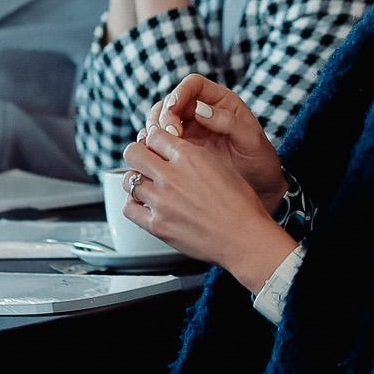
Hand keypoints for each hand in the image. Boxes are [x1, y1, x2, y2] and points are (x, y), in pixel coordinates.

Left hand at [119, 132, 295, 291]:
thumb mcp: (221, 166)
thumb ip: (193, 155)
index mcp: (189, 156)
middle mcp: (171, 175)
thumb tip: (177, 151)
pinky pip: (129, 209)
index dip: (154, 141)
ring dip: (136, 182)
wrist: (244, 238)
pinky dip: (133, 205)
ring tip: (147, 187)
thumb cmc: (240, 205)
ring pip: (129, 180)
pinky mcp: (157, 225)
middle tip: (144, 164)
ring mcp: (161, 200)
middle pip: (133, 152)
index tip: (155, 148)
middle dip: (138, 155)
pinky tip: (144, 206)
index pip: (154, 135)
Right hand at [144, 74, 285, 208]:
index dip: (180, 92)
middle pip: (171, 101)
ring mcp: (189, 130)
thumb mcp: (250, 139)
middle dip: (164, 114)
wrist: (260, 186)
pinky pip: (159, 141)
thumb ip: (228, 121)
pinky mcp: (181, 150)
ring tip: (160, 144)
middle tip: (169, 133)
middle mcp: (201, 111)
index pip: (193, 85)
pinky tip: (155, 155)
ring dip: (155, 129)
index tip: (174, 109)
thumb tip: (199, 109)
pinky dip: (152, 145)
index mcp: (220, 101)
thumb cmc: (259, 159)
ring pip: (160, 119)